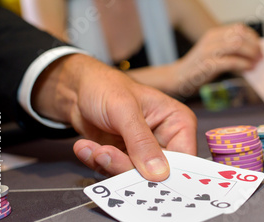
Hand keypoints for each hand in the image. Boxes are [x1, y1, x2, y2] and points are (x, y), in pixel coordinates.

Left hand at [33, 54, 196, 180]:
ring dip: (109, 163)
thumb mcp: (125, 111)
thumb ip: (142, 142)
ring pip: (134, 175)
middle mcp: (165, 139)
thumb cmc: (107, 87)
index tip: (146, 177)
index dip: (168, 171)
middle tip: (105, 154)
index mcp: (177, 122)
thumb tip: (159, 172)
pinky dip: (98, 162)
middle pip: (158, 171)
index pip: (184, 157)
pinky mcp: (124, 158)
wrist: (78, 89)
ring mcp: (144, 151)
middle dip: (127, 166)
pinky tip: (86, 147)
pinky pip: (114, 172)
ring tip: (94, 149)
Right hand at [174, 24, 261, 95]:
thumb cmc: (200, 67)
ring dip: (251, 54)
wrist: (177, 77)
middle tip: (261, 57)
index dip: (253, 37)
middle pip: (240, 35)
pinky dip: (243, 65)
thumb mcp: (214, 52)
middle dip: (255, 46)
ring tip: (256, 63)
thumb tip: (255, 53)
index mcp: (214, 34)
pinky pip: (231, 61)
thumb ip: (230, 50)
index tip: (260, 47)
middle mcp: (211, 39)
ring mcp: (208, 51)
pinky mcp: (208, 65)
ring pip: (237, 45)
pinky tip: (249, 69)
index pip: (239, 28)